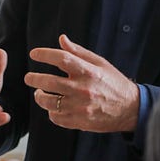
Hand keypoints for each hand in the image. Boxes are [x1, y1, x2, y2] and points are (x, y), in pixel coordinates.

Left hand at [24, 34, 139, 132]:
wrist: (131, 109)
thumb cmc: (113, 82)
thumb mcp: (100, 63)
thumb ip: (78, 52)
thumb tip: (62, 39)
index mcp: (88, 71)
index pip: (61, 58)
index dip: (44, 54)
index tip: (34, 54)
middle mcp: (83, 89)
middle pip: (49, 82)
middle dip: (34, 79)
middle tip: (29, 77)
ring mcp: (81, 107)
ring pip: (49, 103)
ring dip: (39, 97)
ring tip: (39, 93)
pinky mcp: (80, 121)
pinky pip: (57, 118)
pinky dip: (51, 112)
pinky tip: (53, 107)